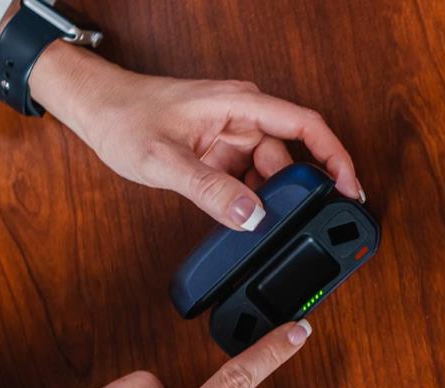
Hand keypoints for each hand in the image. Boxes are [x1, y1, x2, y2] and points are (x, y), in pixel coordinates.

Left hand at [30, 44, 362, 230]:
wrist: (95, 110)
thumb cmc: (124, 117)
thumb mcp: (163, 159)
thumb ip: (209, 190)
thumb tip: (251, 216)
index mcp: (240, 104)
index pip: (306, 126)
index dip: (335, 157)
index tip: (349, 188)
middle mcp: (244, 117)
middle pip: (292, 157)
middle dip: (300, 192)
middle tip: (307, 225)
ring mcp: (234, 136)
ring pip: (271, 174)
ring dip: (270, 201)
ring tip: (265, 226)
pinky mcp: (223, 154)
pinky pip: (250, 180)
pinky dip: (252, 202)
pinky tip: (246, 220)